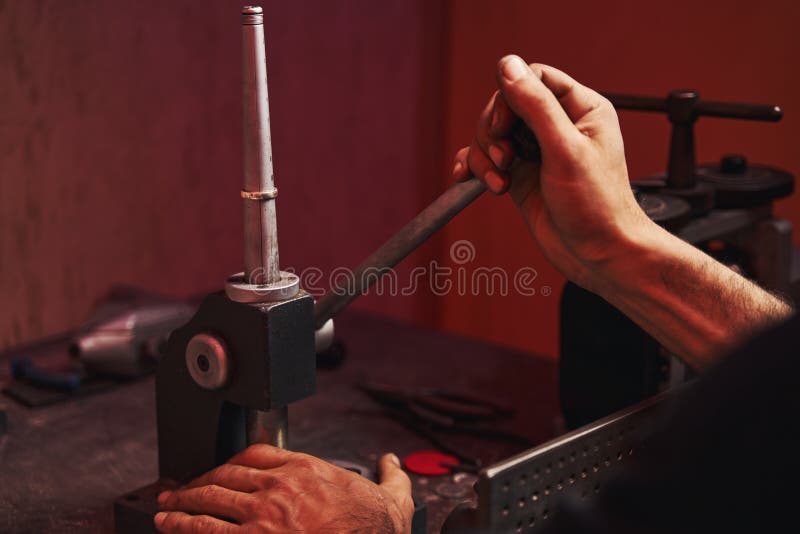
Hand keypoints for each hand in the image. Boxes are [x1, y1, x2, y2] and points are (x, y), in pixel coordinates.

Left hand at [155, 445, 413, 533]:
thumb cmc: (376, 530)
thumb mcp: (394, 498)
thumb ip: (391, 477)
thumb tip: (392, 463)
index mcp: (307, 470)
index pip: (257, 452)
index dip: (233, 459)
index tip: (223, 468)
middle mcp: (281, 486)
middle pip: (226, 473)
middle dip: (199, 479)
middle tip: (181, 487)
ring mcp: (264, 515)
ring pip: (210, 498)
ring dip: (182, 501)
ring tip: (165, 506)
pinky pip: (207, 530)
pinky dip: (183, 525)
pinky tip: (168, 525)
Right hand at [452, 55, 654, 289]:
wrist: (598, 255)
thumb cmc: (596, 207)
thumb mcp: (565, 150)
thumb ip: (536, 106)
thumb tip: (508, 66)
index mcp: (581, 109)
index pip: (533, 79)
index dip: (510, 97)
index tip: (505, 126)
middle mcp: (558, 126)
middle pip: (505, 104)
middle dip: (494, 132)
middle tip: (505, 159)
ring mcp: (537, 152)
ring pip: (492, 134)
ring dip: (485, 156)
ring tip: (500, 182)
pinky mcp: (520, 176)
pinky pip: (486, 160)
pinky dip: (475, 168)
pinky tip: (468, 179)